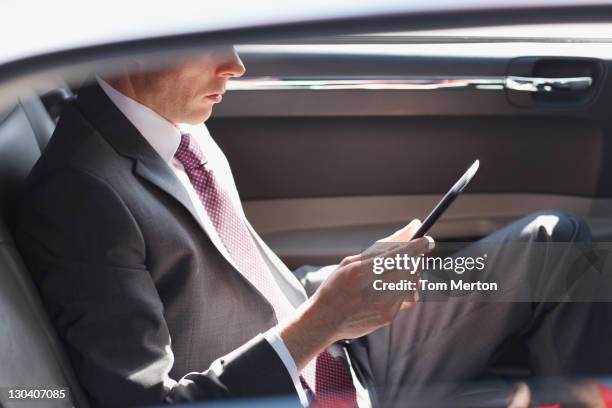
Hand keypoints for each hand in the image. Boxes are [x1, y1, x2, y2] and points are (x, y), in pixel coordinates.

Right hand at [279, 225, 433, 370]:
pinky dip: (404, 290)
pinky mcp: (388, 317)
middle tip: (406, 257)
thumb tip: (412, 228)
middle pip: (410, 268)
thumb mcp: (351, 261)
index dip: (418, 246)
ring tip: (393, 274)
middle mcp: (373, 289)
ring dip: (410, 274)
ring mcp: (383, 305)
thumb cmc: (337, 286)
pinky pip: (407, 298)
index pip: (399, 255)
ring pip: (413, 283)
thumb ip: (382, 246)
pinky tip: (390, 289)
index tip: (426, 241)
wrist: (325, 320)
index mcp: (361, 271)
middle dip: (413, 260)